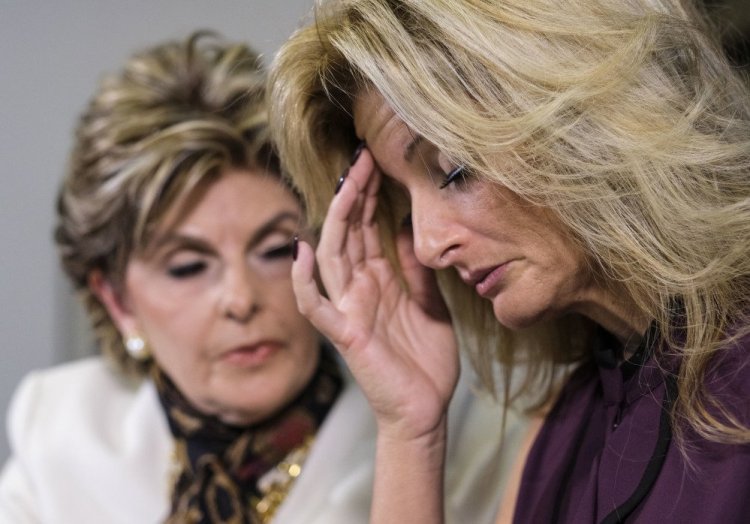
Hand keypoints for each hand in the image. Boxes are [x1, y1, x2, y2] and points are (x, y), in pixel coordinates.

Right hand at [292, 149, 459, 441]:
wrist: (425, 411)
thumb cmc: (425, 362)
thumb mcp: (430, 304)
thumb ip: (417, 268)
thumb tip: (409, 226)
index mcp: (379, 280)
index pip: (367, 228)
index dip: (369, 195)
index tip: (376, 161)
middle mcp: (359, 289)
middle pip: (348, 232)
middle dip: (354, 194)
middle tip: (363, 157)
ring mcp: (349, 310)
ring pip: (333, 256)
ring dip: (337, 219)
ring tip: (346, 183)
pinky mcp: (346, 334)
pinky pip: (317, 306)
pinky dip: (304, 280)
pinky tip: (302, 250)